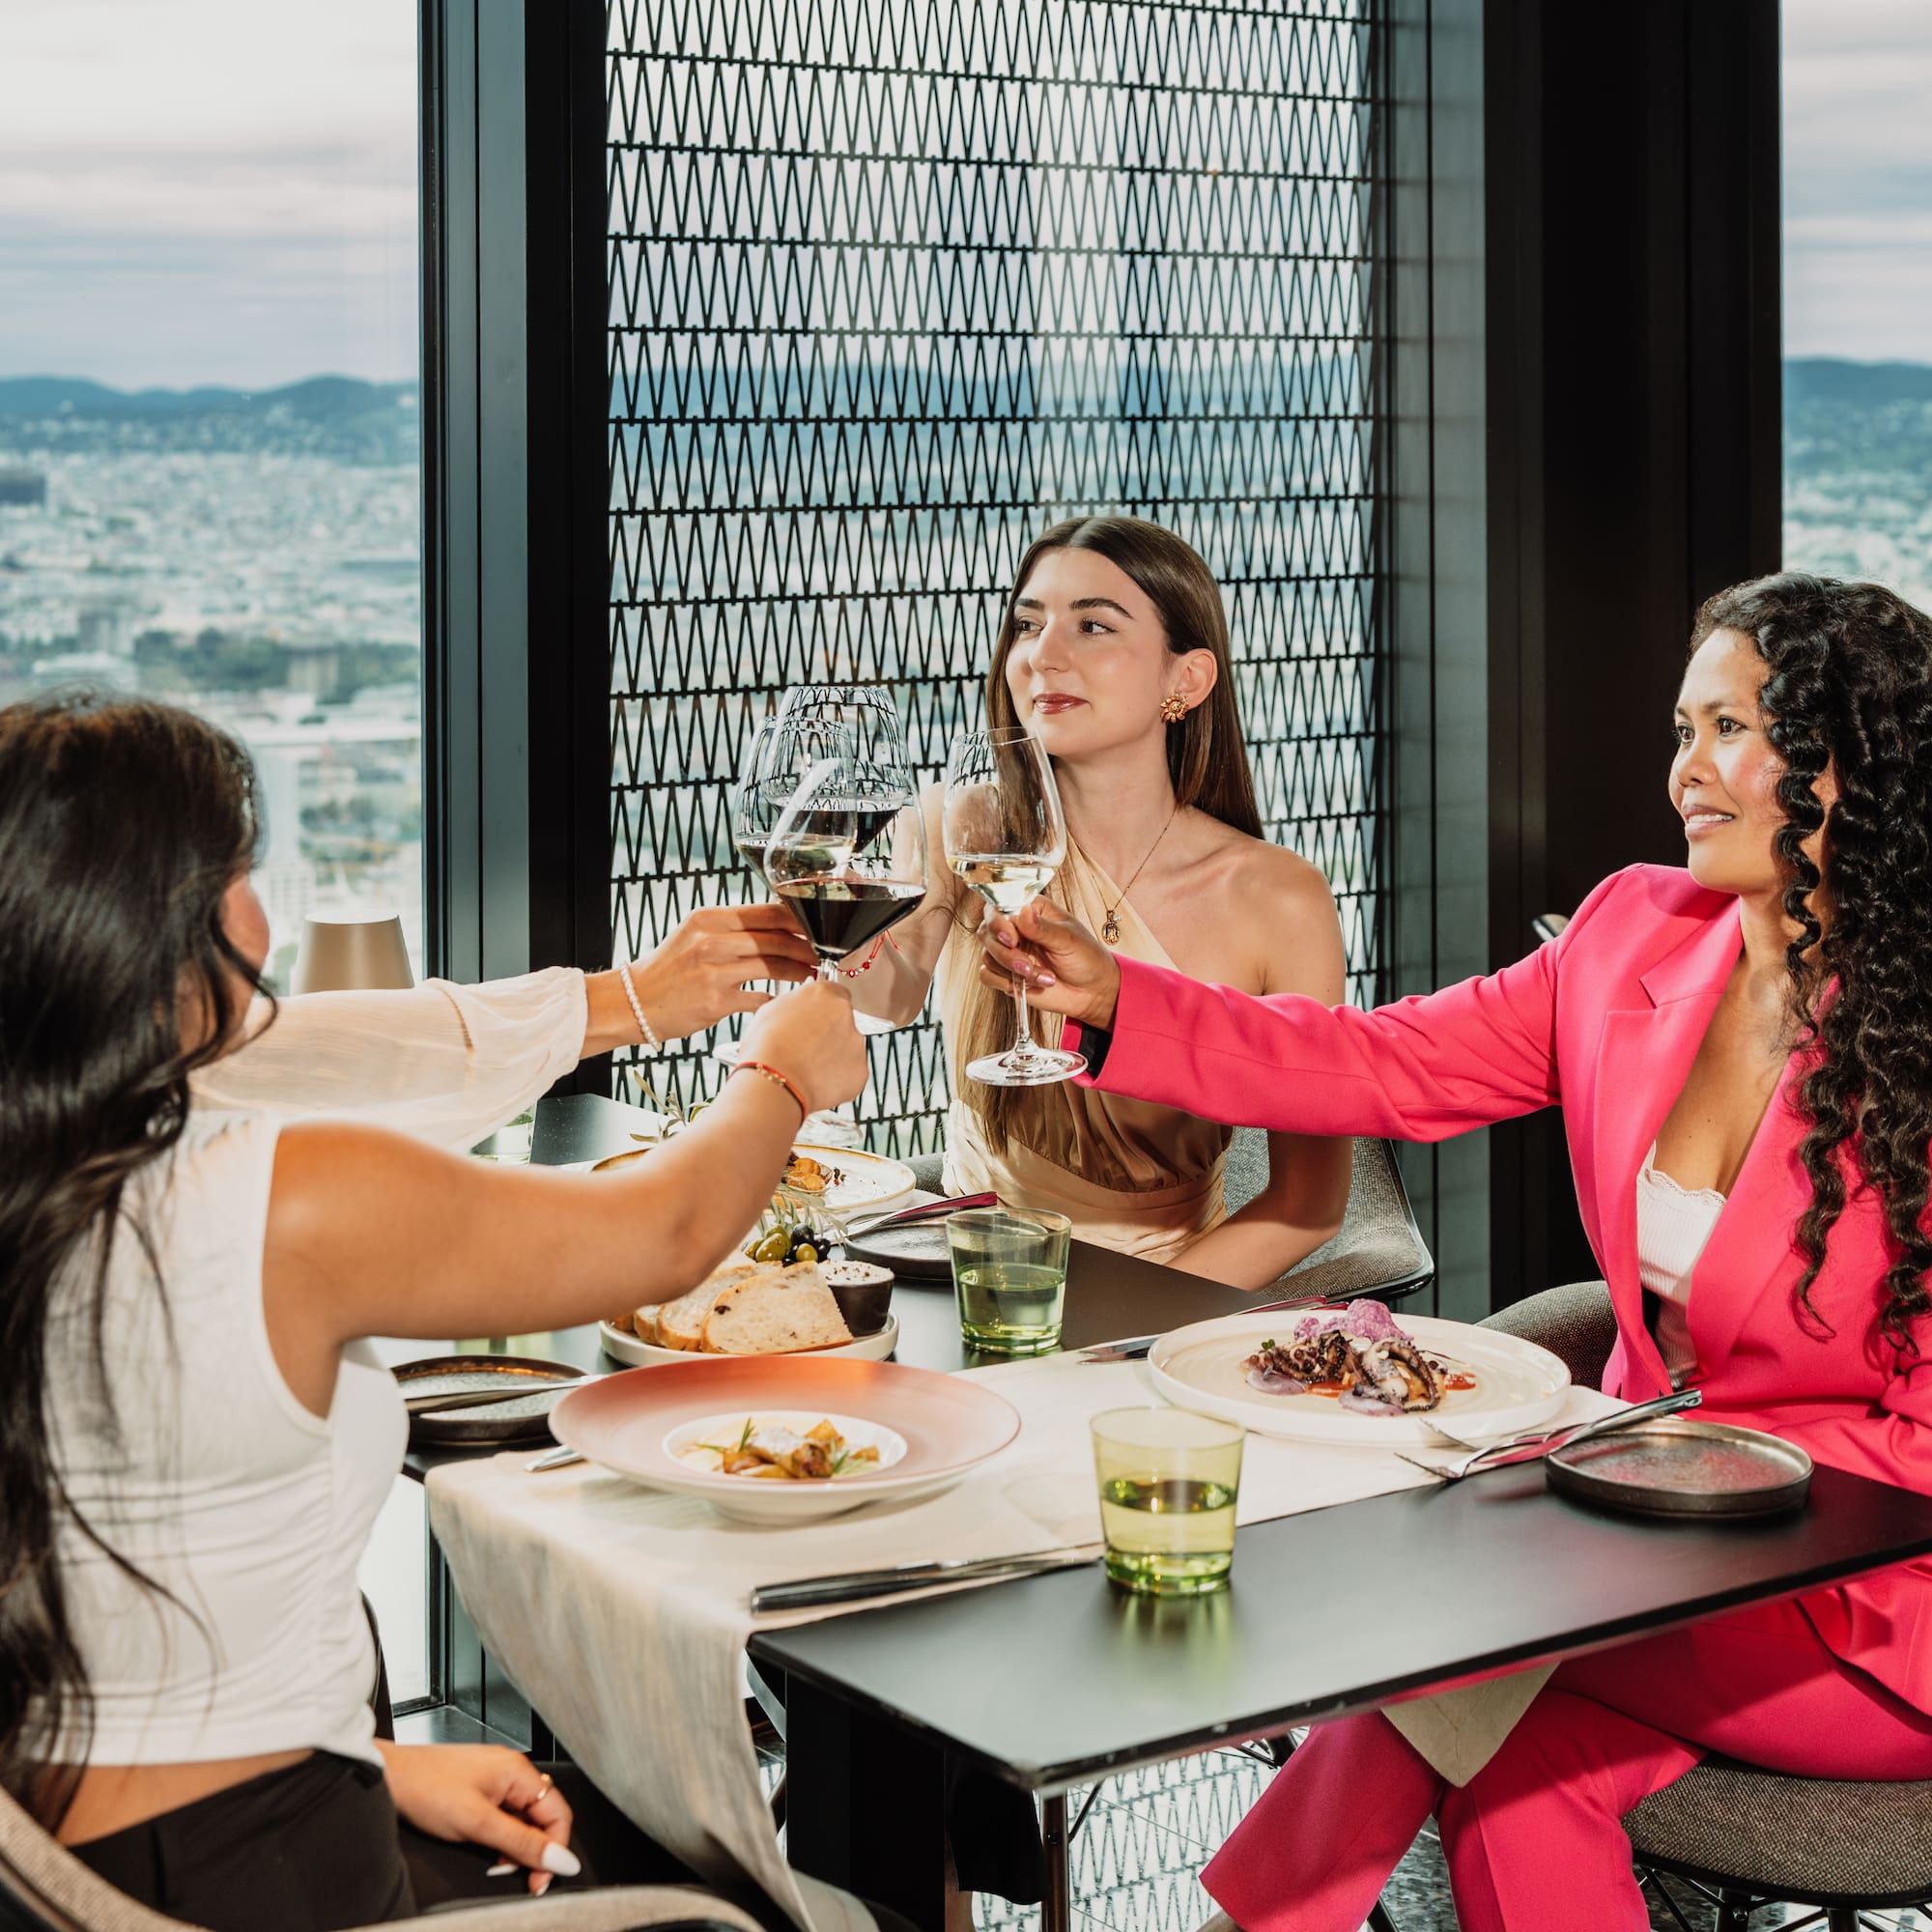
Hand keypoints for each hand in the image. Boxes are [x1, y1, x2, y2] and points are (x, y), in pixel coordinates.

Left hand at [377, 1742, 579, 1897]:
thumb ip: (522, 1844)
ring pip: (522, 1820)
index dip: (555, 1850)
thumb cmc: (426, 1788)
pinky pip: (504, 1816)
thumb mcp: (478, 1825)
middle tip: (518, 1878)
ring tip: (495, 1864)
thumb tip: (561, 1860)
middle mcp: (512, 1772)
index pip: (558, 1814)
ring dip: (515, 1848)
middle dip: (533, 1852)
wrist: (388, 1776)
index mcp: (519, 1771)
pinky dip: (500, 1838)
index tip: (542, 1880)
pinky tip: (485, 1849)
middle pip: (542, 1818)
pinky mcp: (480, 1788)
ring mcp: (496, 1779)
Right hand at [615, 905, 818, 1043]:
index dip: (799, 921)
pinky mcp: (715, 1002)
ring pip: (772, 967)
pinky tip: (785, 1001)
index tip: (817, 929)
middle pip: (775, 939)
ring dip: (799, 972)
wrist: (633, 1002)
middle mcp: (710, 941)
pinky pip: (758, 998)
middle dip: (806, 947)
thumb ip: (733, 929)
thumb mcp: (695, 935)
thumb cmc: (670, 969)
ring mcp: (713, 972)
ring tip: (814, 975)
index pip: (768, 912)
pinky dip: (775, 999)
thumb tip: (780, 926)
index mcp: (709, 919)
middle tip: (825, 955)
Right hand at [738, 977, 868, 1116]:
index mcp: (823, 993)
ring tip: (808, 1068)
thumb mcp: (770, 1011)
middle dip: (830, 1033)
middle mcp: (845, 1013)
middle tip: (807, 1048)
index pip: (834, 993)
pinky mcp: (861, 1070)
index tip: (814, 1020)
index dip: (823, 1010)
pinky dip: (839, 1078)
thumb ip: (795, 1002)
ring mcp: (856, 1042)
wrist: (774, 1081)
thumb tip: (804, 997)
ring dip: (834, 1055)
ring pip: (849, 1047)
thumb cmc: (765, 1048)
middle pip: (843, 1021)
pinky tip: (817, 1082)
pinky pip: (852, 1073)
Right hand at [976, 898, 1120, 1031]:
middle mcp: (1016, 928)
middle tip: (1027, 966)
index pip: (999, 907)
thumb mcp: (1068, 940)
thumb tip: (1024, 912)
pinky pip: (987, 975)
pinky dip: (1005, 983)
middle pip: (986, 932)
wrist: (1091, 992)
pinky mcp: (1006, 974)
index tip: (1012, 939)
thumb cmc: (1086, 958)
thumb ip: (1043, 928)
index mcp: (1031, 910)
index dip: (998, 923)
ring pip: (987, 956)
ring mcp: (1009, 952)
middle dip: (1005, 953)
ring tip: (1044, 977)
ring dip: (1012, 971)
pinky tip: (1030, 985)